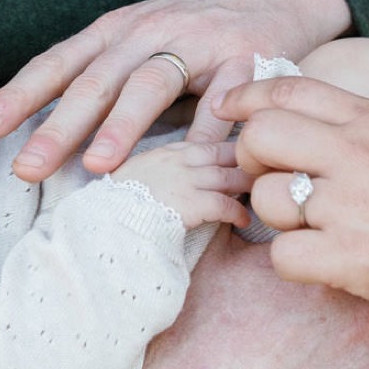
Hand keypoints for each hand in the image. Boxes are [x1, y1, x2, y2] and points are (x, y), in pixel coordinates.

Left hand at [0, 0, 349, 182]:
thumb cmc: (198, 28)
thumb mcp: (142, 43)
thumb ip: (104, 81)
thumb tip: (46, 138)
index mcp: (116, 31)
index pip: (59, 63)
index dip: (20, 95)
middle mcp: (150, 31)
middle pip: (96, 79)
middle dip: (58, 127)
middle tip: (26, 168)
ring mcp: (199, 41)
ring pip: (150, 83)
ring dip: (121, 126)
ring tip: (97, 166)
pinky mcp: (246, 56)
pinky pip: (223, 98)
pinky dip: (208, 131)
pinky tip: (191, 162)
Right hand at [112, 139, 251, 232]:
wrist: (104, 224)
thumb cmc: (113, 208)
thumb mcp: (133, 178)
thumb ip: (156, 173)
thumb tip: (172, 183)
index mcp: (165, 152)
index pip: (206, 143)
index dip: (229, 150)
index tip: (245, 156)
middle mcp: (177, 160)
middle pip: (225, 154)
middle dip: (248, 162)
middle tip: (265, 171)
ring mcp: (185, 180)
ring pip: (229, 176)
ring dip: (247, 185)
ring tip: (259, 194)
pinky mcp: (191, 203)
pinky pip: (224, 204)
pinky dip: (237, 212)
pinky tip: (243, 220)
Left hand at [229, 73, 368, 340]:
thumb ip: (368, 127)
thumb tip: (313, 116)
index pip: (288, 89)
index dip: (247, 99)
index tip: (230, 113)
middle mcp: (359, 153)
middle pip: (260, 137)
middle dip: (252, 162)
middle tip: (272, 185)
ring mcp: (353, 205)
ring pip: (266, 199)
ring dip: (279, 221)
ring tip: (316, 232)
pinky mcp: (350, 258)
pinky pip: (282, 256)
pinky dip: (296, 267)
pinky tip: (326, 267)